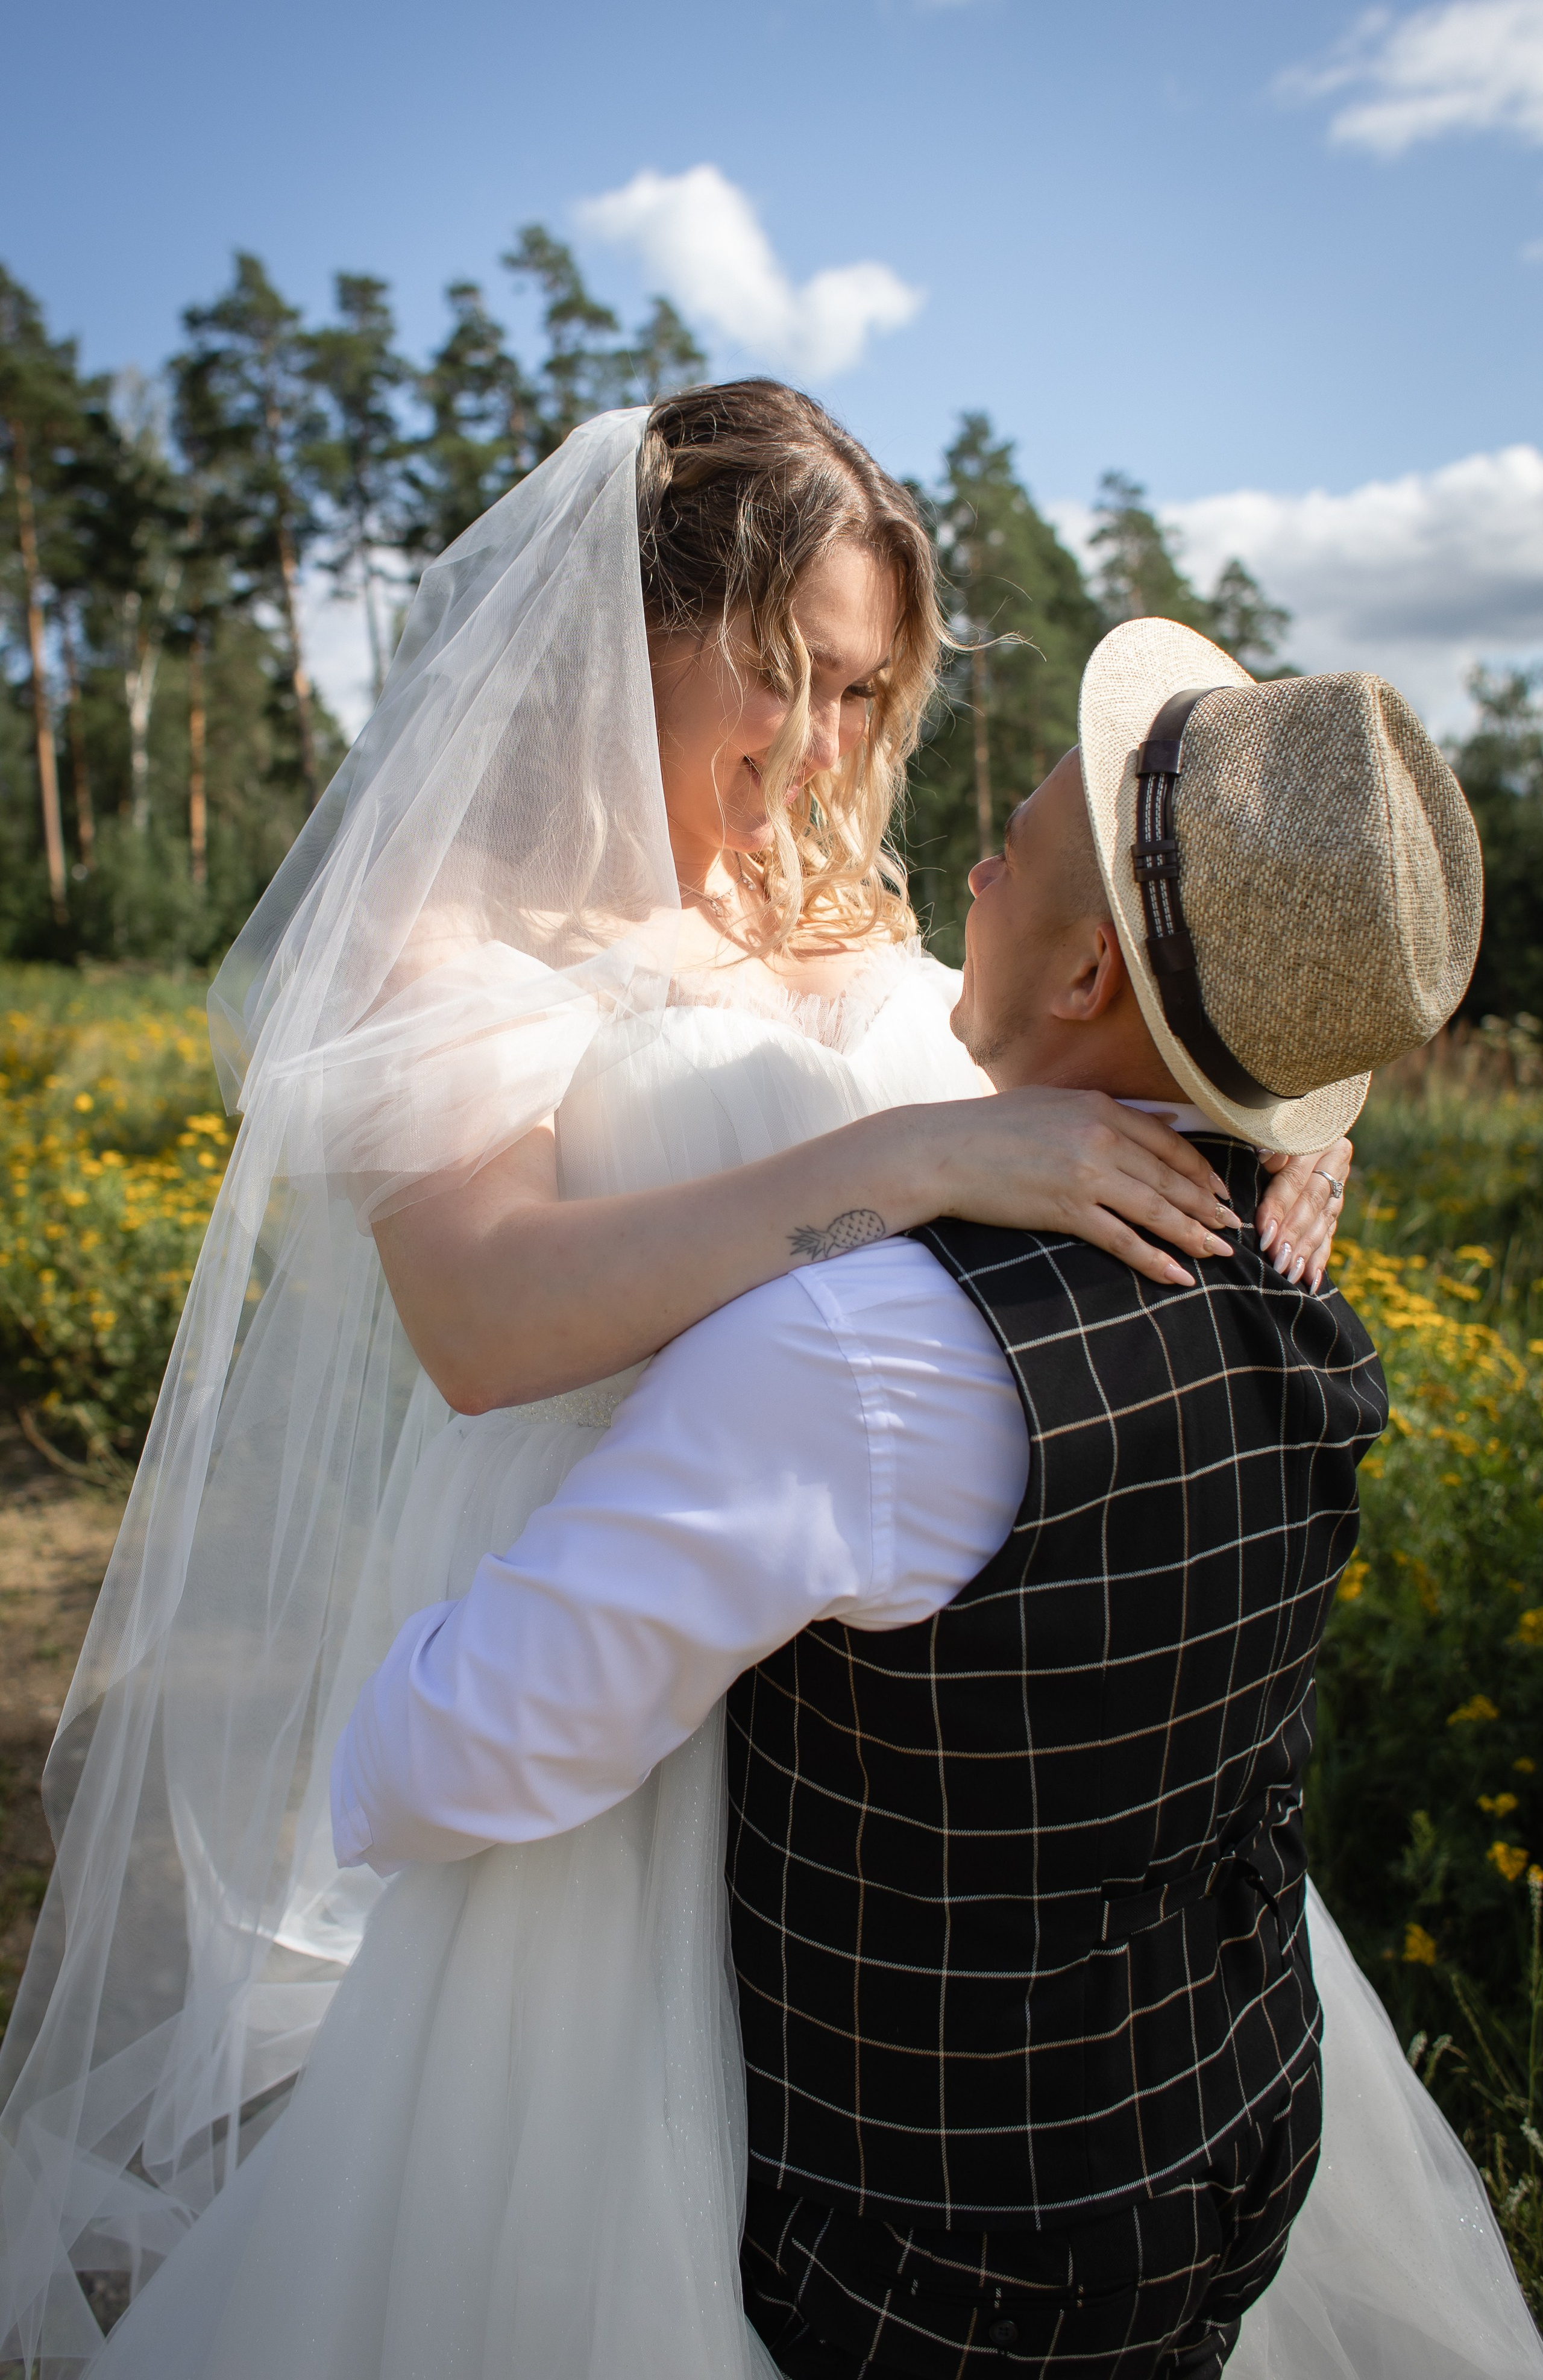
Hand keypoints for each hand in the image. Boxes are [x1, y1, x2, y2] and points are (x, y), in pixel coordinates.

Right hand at [927, 1088, 1242, 1289]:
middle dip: (1206, 1207)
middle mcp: (1101, 1139)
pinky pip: (1123, 1240)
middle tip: (1232, 1228)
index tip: (1217, 1190)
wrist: (943, 1151)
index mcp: (1099, 1108)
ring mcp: (1086, 1176)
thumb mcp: (1054, 1103)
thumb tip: (1158, 1124)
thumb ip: (1104, 1112)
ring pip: (1155, 1209)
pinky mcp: (1067, 1210)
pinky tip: (1178, 1275)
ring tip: (1218, 1253)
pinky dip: (1154, 1260)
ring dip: (1193, 1234)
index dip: (1198, 1170)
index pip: (1166, 1143)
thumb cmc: (991, 1127)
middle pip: (1169, 1178)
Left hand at [1256, 1138, 1351, 1291]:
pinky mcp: (1336, 1206)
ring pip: (1323, 1222)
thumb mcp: (1262, 1133)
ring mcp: (1339, 1185)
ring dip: (1306, 1251)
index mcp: (1316, 1139)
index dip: (1279, 1207)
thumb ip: (1267, 1147)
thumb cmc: (1262, 1131)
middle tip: (1278, 1261)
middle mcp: (1334, 1160)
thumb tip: (1265, 1156)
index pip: (1295, 1179)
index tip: (1264, 1233)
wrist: (1292, 1126)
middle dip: (1293, 1235)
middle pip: (1311, 1204)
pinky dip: (1319, 1258)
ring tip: (1292, 1274)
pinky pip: (1330, 1234)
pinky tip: (1312, 1280)